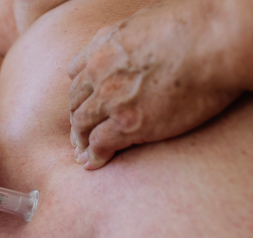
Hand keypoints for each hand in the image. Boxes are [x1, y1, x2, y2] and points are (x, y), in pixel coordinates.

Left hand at [67, 0, 243, 169]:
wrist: (216, 40)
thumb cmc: (197, 25)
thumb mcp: (146, 20)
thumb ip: (129, 39)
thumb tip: (133, 46)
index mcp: (103, 45)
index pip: (76, 73)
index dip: (81, 92)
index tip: (84, 104)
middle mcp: (100, 72)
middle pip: (76, 101)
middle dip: (77, 119)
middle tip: (79, 135)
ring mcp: (111, 98)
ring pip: (82, 124)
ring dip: (82, 141)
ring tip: (85, 153)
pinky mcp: (128, 123)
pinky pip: (100, 143)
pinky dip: (96, 155)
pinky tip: (96, 162)